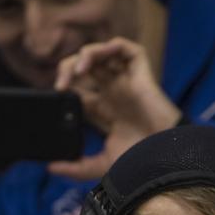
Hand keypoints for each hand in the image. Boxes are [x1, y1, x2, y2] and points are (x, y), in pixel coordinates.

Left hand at [48, 37, 180, 181]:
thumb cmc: (140, 160)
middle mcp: (114, 92)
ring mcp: (127, 80)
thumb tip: (50, 167)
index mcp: (105, 110)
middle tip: (59, 87)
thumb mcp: (100, 166)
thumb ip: (75, 167)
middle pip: (85, 68)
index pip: (79, 90)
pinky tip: (90, 63)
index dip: (64, 89)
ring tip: (73, 73)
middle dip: (68, 71)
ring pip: (100, 54)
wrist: (164, 155)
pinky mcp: (140, 72)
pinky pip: (123, 47)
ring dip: (82, 57)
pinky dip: (104, 48)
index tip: (54, 100)